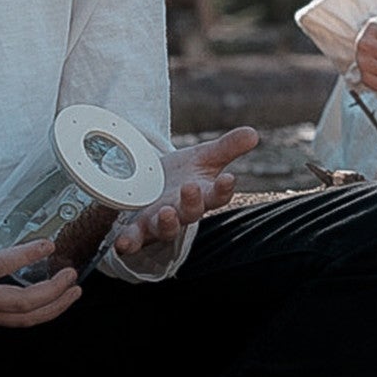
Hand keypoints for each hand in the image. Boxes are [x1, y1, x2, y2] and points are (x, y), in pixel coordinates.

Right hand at [0, 220, 80, 335]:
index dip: (27, 254)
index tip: (48, 244)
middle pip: (21, 304)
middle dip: (53, 291)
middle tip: (71, 274)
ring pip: (22, 319)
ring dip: (53, 307)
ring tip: (73, 292)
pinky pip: (12, 321)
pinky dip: (36, 312)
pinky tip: (50, 300)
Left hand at [111, 126, 258, 258]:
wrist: (150, 185)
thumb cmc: (181, 174)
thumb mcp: (203, 157)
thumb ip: (227, 147)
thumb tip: (253, 133)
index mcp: (202, 195)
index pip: (218, 195)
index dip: (223, 189)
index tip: (229, 178)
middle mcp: (183, 212)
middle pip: (192, 212)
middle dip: (192, 202)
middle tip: (191, 188)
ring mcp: (160, 221)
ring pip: (166, 228)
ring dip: (167, 222)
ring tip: (166, 212)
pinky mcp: (137, 227)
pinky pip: (134, 238)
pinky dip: (129, 242)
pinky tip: (123, 243)